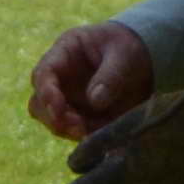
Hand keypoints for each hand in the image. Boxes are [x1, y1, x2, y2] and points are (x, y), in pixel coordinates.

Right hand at [26, 22, 154, 144]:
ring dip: (67, 130)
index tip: (58, 109)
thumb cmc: (129, 47)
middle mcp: (60, 79)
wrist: (144, 59)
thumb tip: (95, 101)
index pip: (43, 74)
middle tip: (77, 127)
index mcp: (65, 53)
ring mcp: (68, 100)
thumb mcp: (125, 54)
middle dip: (53, 118)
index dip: (46, 93)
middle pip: (39, 103)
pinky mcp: (80, 117)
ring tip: (89, 133)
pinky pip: (74, 132)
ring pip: (53, 121)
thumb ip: (111, 75)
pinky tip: (101, 135)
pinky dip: (85, 137)